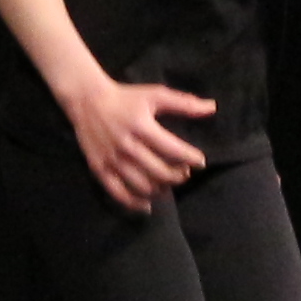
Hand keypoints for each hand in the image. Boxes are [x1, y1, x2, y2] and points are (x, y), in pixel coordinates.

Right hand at [65, 72, 217, 209]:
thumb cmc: (126, 97)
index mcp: (142, 126)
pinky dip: (134, 203)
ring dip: (160, 190)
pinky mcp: (99, 168)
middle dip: (177, 176)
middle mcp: (127, 145)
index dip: (191, 158)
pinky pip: (118, 193)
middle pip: (159, 171)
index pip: (172, 149)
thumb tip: (213, 107)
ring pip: (141, 185)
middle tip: (184, 174)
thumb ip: (183, 103)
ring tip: (168, 185)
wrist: (87, 100)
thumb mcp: (155, 95)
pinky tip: (148, 205)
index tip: (200, 161)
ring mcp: (112, 159)